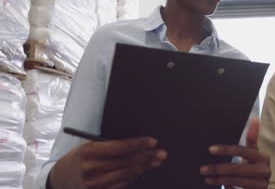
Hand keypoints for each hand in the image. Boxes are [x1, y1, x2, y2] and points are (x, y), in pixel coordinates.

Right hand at [48, 137, 167, 188]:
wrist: (60, 178)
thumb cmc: (79, 157)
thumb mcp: (90, 146)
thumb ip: (111, 146)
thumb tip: (138, 146)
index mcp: (90, 151)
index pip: (120, 147)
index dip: (139, 144)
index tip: (153, 141)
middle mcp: (92, 168)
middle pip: (127, 162)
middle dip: (147, 157)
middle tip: (161, 154)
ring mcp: (94, 183)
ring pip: (127, 174)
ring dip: (143, 167)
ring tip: (155, 161)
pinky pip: (122, 184)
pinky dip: (133, 176)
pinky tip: (140, 171)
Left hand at [200, 118, 270, 188]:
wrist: (269, 186)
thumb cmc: (257, 166)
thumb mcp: (256, 152)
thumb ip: (252, 138)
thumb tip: (255, 119)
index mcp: (262, 157)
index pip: (241, 150)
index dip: (225, 150)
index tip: (210, 149)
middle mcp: (264, 171)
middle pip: (236, 169)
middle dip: (217, 169)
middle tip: (203, 169)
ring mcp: (261, 184)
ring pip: (235, 181)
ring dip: (219, 180)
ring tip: (207, 178)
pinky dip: (228, 188)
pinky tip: (221, 186)